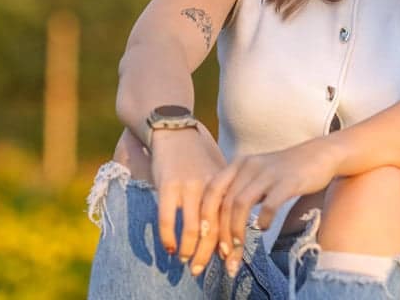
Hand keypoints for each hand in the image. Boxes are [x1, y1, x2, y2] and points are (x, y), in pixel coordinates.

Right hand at [150, 125, 225, 274]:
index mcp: (226, 184)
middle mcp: (211, 186)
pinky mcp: (168, 185)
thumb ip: (223, 195)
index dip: (229, 243)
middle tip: (202, 270)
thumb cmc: (196, 155)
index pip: (231, 220)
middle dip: (209, 254)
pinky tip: (170, 248)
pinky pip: (169, 218)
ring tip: (186, 262)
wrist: (174, 129)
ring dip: (190, 250)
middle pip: (215, 229)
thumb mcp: (216, 172)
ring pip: (195, 228)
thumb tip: (230, 224)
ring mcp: (189, 186)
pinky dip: (169, 237)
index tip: (227, 260)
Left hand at [200, 139, 339, 275]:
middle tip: (223, 257)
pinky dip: (263, 220)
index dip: (204, 219)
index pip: (211, 192)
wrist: (320, 154)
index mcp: (237, 164)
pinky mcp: (288, 180)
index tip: (204, 244)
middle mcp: (248, 165)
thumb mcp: (257, 177)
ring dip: (236, 231)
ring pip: (240, 204)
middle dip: (220, 234)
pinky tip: (264, 229)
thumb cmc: (285, 172)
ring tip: (238, 250)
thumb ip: (239, 193)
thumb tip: (221, 229)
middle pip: (223, 202)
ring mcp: (267, 172)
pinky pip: (270, 204)